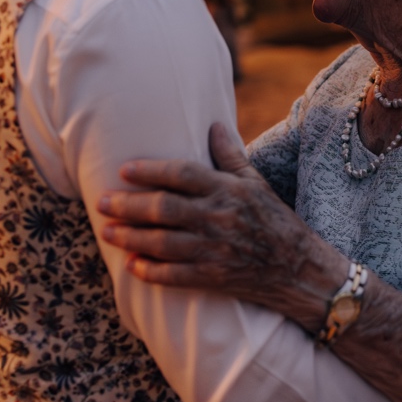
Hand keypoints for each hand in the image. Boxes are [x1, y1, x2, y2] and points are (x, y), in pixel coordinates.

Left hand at [97, 123, 343, 326]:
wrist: (300, 269)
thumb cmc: (276, 220)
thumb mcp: (256, 183)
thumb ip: (230, 156)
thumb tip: (214, 125)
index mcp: (228, 190)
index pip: (182, 174)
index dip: (150, 171)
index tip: (124, 170)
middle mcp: (219, 217)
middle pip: (164, 208)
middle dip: (128, 205)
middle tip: (101, 202)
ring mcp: (216, 249)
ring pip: (163, 242)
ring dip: (131, 236)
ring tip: (107, 231)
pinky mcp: (215, 277)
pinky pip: (175, 275)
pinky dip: (151, 271)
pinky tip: (131, 265)